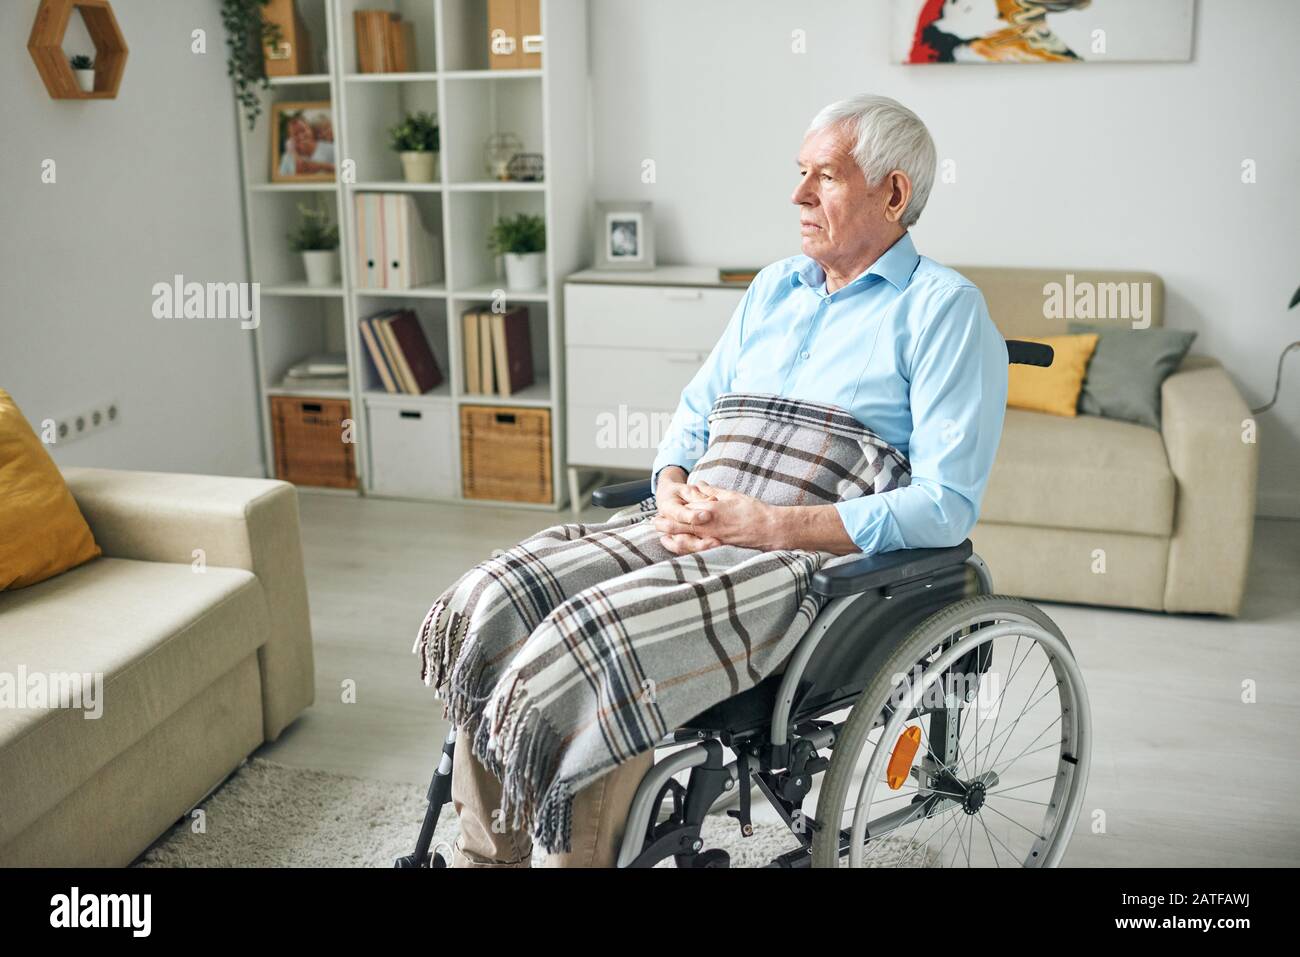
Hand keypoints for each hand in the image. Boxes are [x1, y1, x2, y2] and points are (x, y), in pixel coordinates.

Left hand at [654, 479, 782, 551]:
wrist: (770, 529)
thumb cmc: (753, 511)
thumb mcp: (731, 495)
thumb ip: (713, 491)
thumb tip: (700, 485)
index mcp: (712, 509)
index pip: (687, 507)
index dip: (675, 508)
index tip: (664, 507)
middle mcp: (710, 525)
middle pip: (682, 524)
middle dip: (667, 523)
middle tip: (655, 522)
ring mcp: (713, 539)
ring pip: (687, 539)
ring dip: (673, 538)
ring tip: (663, 537)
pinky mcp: (719, 548)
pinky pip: (698, 549)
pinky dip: (687, 548)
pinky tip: (682, 549)